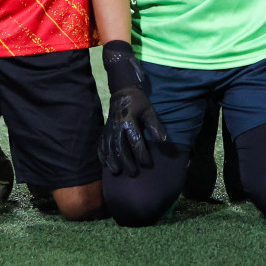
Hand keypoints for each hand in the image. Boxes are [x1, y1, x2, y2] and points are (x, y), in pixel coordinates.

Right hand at [100, 42, 167, 176]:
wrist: (122, 92)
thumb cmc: (139, 102)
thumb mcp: (149, 111)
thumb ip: (155, 125)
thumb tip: (164, 140)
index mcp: (129, 121)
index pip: (135, 141)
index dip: (142, 154)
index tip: (148, 164)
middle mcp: (117, 127)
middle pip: (120, 148)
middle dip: (126, 162)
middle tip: (133, 173)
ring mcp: (109, 129)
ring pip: (109, 149)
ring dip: (112, 161)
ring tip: (117, 172)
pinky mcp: (104, 131)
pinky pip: (101, 145)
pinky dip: (102, 155)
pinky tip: (105, 164)